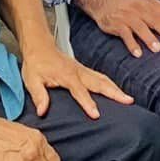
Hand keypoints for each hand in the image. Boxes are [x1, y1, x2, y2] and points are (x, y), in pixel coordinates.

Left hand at [18, 43, 132, 119]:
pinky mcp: (84, 70)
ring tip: (128, 98)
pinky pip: (100, 77)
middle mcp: (78, 72)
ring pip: (103, 78)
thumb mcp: (31, 80)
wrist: (39, 45)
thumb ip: (38, 95)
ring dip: (116, 88)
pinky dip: (111, 84)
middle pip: (100, 82)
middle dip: (114, 93)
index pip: (79, 91)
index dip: (88, 103)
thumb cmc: (36, 63)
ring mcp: (82, 70)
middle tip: (128, 101)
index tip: (96, 114)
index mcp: (66, 75)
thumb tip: (42, 111)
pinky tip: (116, 91)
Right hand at [75, 0, 159, 57]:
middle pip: (154, 20)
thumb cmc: (127, 1)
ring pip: (140, 27)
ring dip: (149, 39)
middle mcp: (138, 8)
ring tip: (158, 49)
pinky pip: (125, 35)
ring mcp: (127, 16)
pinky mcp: (116, 24)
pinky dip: (131, 44)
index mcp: (147, 1)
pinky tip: (138, 54)